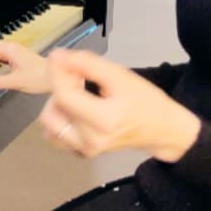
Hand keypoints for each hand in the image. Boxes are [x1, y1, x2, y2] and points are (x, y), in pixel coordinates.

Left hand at [38, 48, 200, 162]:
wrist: (161, 130)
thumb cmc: (144, 100)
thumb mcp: (120, 76)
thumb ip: (88, 64)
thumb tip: (58, 57)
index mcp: (104, 121)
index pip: (64, 95)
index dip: (56, 73)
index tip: (58, 56)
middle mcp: (90, 141)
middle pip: (52, 109)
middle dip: (59, 88)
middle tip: (77, 77)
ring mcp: (84, 150)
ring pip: (48, 124)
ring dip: (56, 104)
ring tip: (76, 93)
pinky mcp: (81, 153)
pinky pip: (54, 135)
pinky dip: (59, 119)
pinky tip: (74, 109)